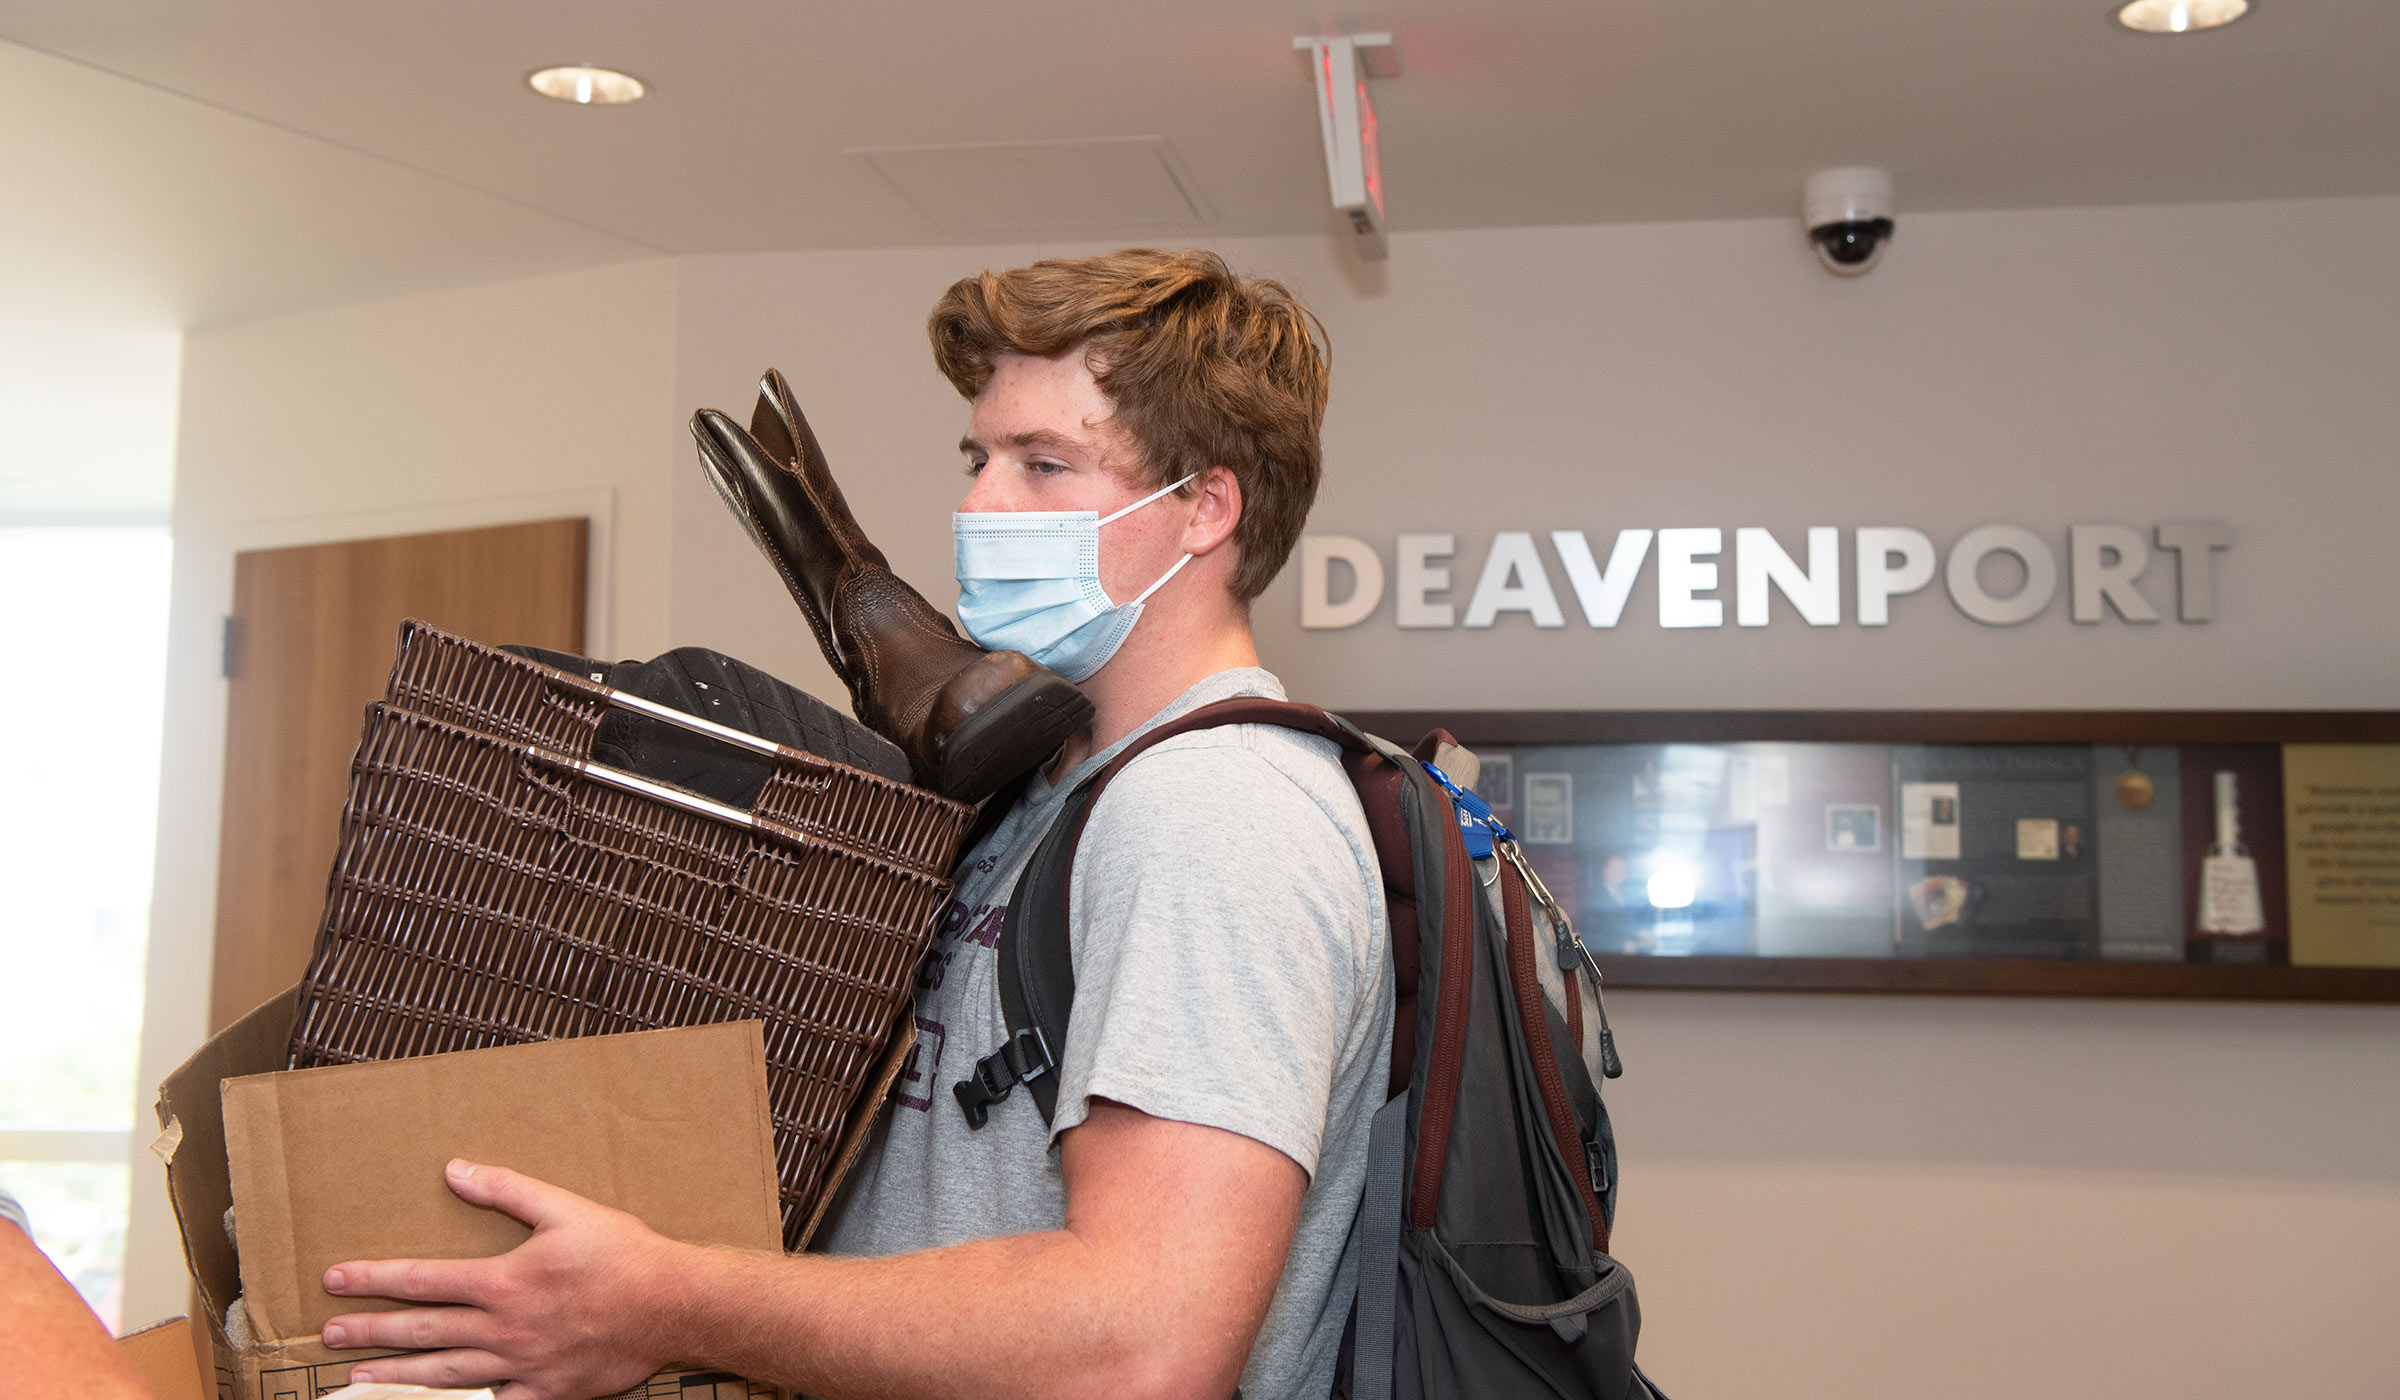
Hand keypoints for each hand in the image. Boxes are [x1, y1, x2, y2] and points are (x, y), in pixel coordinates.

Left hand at [321, 1158, 683, 1399]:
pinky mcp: (545, 1392)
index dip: (375, 1279)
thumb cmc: (624, 1255)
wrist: (674, 1306)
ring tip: (356, 1381)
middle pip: (422, 1331)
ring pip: (444, 1375)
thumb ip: (507, 1191)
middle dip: (370, 1332)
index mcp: (504, 1281)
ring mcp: (521, 1366)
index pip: (423, 1280)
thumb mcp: (566, 1208)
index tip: (336, 1279)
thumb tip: (455, 1172)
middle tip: (329, 1335)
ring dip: (396, 1377)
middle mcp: (504, 1328)